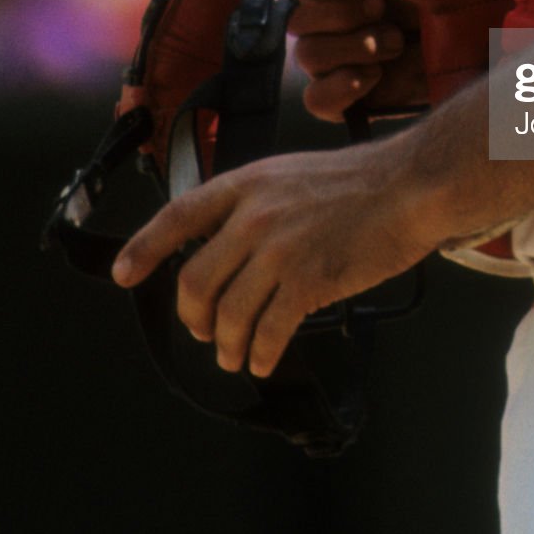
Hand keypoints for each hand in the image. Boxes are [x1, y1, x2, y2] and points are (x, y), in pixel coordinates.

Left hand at [111, 136, 430, 377]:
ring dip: (227, 346)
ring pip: (229, 315)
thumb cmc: (362, 181)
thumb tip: (228, 243)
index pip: (177, 216)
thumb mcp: (292, 174)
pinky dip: (260, 353)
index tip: (123, 274)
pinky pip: (268, 331)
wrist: (410, 186)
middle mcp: (254, 216)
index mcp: (247, 184)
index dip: (143, 248)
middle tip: (204, 332)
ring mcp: (279, 250)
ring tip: (235, 356)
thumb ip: (256, 203)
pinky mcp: (308, 281)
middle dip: (194, 318)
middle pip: (195, 281)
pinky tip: (263, 359)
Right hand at [279, 0, 426, 119]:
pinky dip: (340, 89)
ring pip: (308, 55)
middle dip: (343, 13)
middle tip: (381, 8)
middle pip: (297, 17)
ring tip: (395, 41)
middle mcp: (317, 15)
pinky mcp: (342, 94)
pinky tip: (372, 75)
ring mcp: (326, 56)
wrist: (466, 33)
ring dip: (354, 46)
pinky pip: (316, 99)